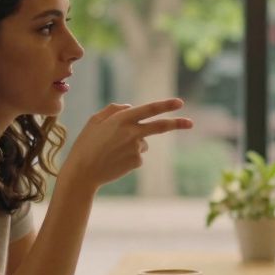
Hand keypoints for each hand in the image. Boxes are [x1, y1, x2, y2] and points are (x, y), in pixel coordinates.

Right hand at [62, 98, 192, 189]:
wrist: (83, 172)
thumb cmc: (86, 144)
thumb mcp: (95, 121)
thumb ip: (113, 110)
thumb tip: (131, 106)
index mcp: (122, 119)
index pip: (149, 109)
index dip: (166, 105)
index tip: (179, 103)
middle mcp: (132, 132)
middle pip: (160, 126)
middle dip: (177, 123)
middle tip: (191, 123)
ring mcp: (136, 148)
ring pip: (144, 142)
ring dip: (134, 144)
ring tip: (113, 151)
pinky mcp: (137, 162)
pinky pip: (139, 156)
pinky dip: (130, 157)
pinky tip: (116, 160)